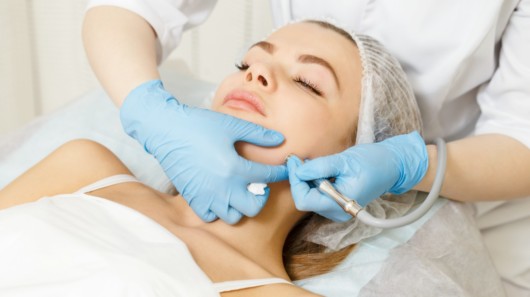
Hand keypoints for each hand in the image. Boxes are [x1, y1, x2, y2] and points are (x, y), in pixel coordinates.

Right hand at [120, 80, 287, 222]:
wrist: (165, 129)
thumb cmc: (199, 125)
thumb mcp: (231, 125)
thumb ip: (258, 134)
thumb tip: (280, 140)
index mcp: (234, 167)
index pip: (267, 177)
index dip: (281, 173)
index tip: (285, 169)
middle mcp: (222, 187)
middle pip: (253, 207)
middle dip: (261, 197)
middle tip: (260, 185)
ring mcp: (206, 195)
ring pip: (233, 216)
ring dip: (240, 205)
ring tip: (239, 190)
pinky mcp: (192, 198)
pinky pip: (210, 216)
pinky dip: (218, 209)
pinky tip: (220, 194)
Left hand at [287, 131, 427, 221]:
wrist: (392, 166)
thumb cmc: (373, 162)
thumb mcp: (344, 161)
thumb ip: (319, 167)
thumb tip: (298, 170)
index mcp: (339, 206)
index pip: (304, 200)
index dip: (295, 180)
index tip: (293, 161)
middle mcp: (336, 213)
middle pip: (305, 199)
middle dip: (299, 179)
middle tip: (298, 159)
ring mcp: (337, 210)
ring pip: (310, 197)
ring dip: (306, 180)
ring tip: (311, 163)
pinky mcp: (337, 204)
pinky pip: (318, 195)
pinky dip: (313, 182)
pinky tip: (318, 170)